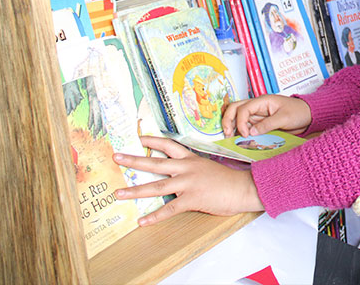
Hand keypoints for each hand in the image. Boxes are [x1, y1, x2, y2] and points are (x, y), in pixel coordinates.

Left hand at [114, 136, 263, 225]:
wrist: (243, 188)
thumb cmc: (228, 180)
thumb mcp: (208, 168)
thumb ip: (192, 170)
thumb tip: (178, 174)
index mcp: (191, 159)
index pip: (168, 145)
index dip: (151, 141)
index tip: (137, 138)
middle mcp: (187, 168)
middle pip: (155, 162)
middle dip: (134, 160)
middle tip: (116, 157)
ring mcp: (188, 183)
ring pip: (156, 186)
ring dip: (135, 190)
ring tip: (119, 194)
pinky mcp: (192, 199)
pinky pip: (169, 209)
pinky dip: (154, 217)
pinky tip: (142, 222)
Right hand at [222, 95, 311, 137]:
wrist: (307, 116)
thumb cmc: (298, 112)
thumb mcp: (284, 118)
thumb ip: (267, 124)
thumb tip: (252, 132)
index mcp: (262, 101)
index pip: (244, 108)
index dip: (241, 121)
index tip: (246, 134)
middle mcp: (257, 107)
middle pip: (235, 108)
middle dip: (228, 120)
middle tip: (227, 134)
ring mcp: (257, 115)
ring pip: (238, 118)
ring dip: (232, 126)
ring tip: (230, 138)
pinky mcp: (260, 123)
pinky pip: (246, 126)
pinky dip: (241, 132)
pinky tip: (239, 140)